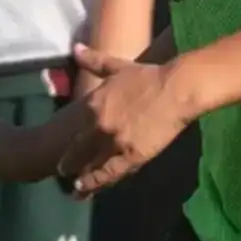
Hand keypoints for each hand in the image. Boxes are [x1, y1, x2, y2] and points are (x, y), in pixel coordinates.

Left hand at [55, 43, 194, 194]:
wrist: (177, 88)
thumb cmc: (150, 76)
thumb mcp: (118, 67)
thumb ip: (94, 61)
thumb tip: (74, 48)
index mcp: (93, 105)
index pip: (76, 130)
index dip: (70, 144)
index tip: (65, 152)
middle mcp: (98, 125)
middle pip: (79, 151)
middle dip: (70, 164)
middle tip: (63, 173)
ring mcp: (114, 142)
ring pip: (93, 166)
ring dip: (83, 180)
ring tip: (76, 192)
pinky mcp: (133, 154)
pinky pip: (112, 173)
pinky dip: (99, 183)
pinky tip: (91, 190)